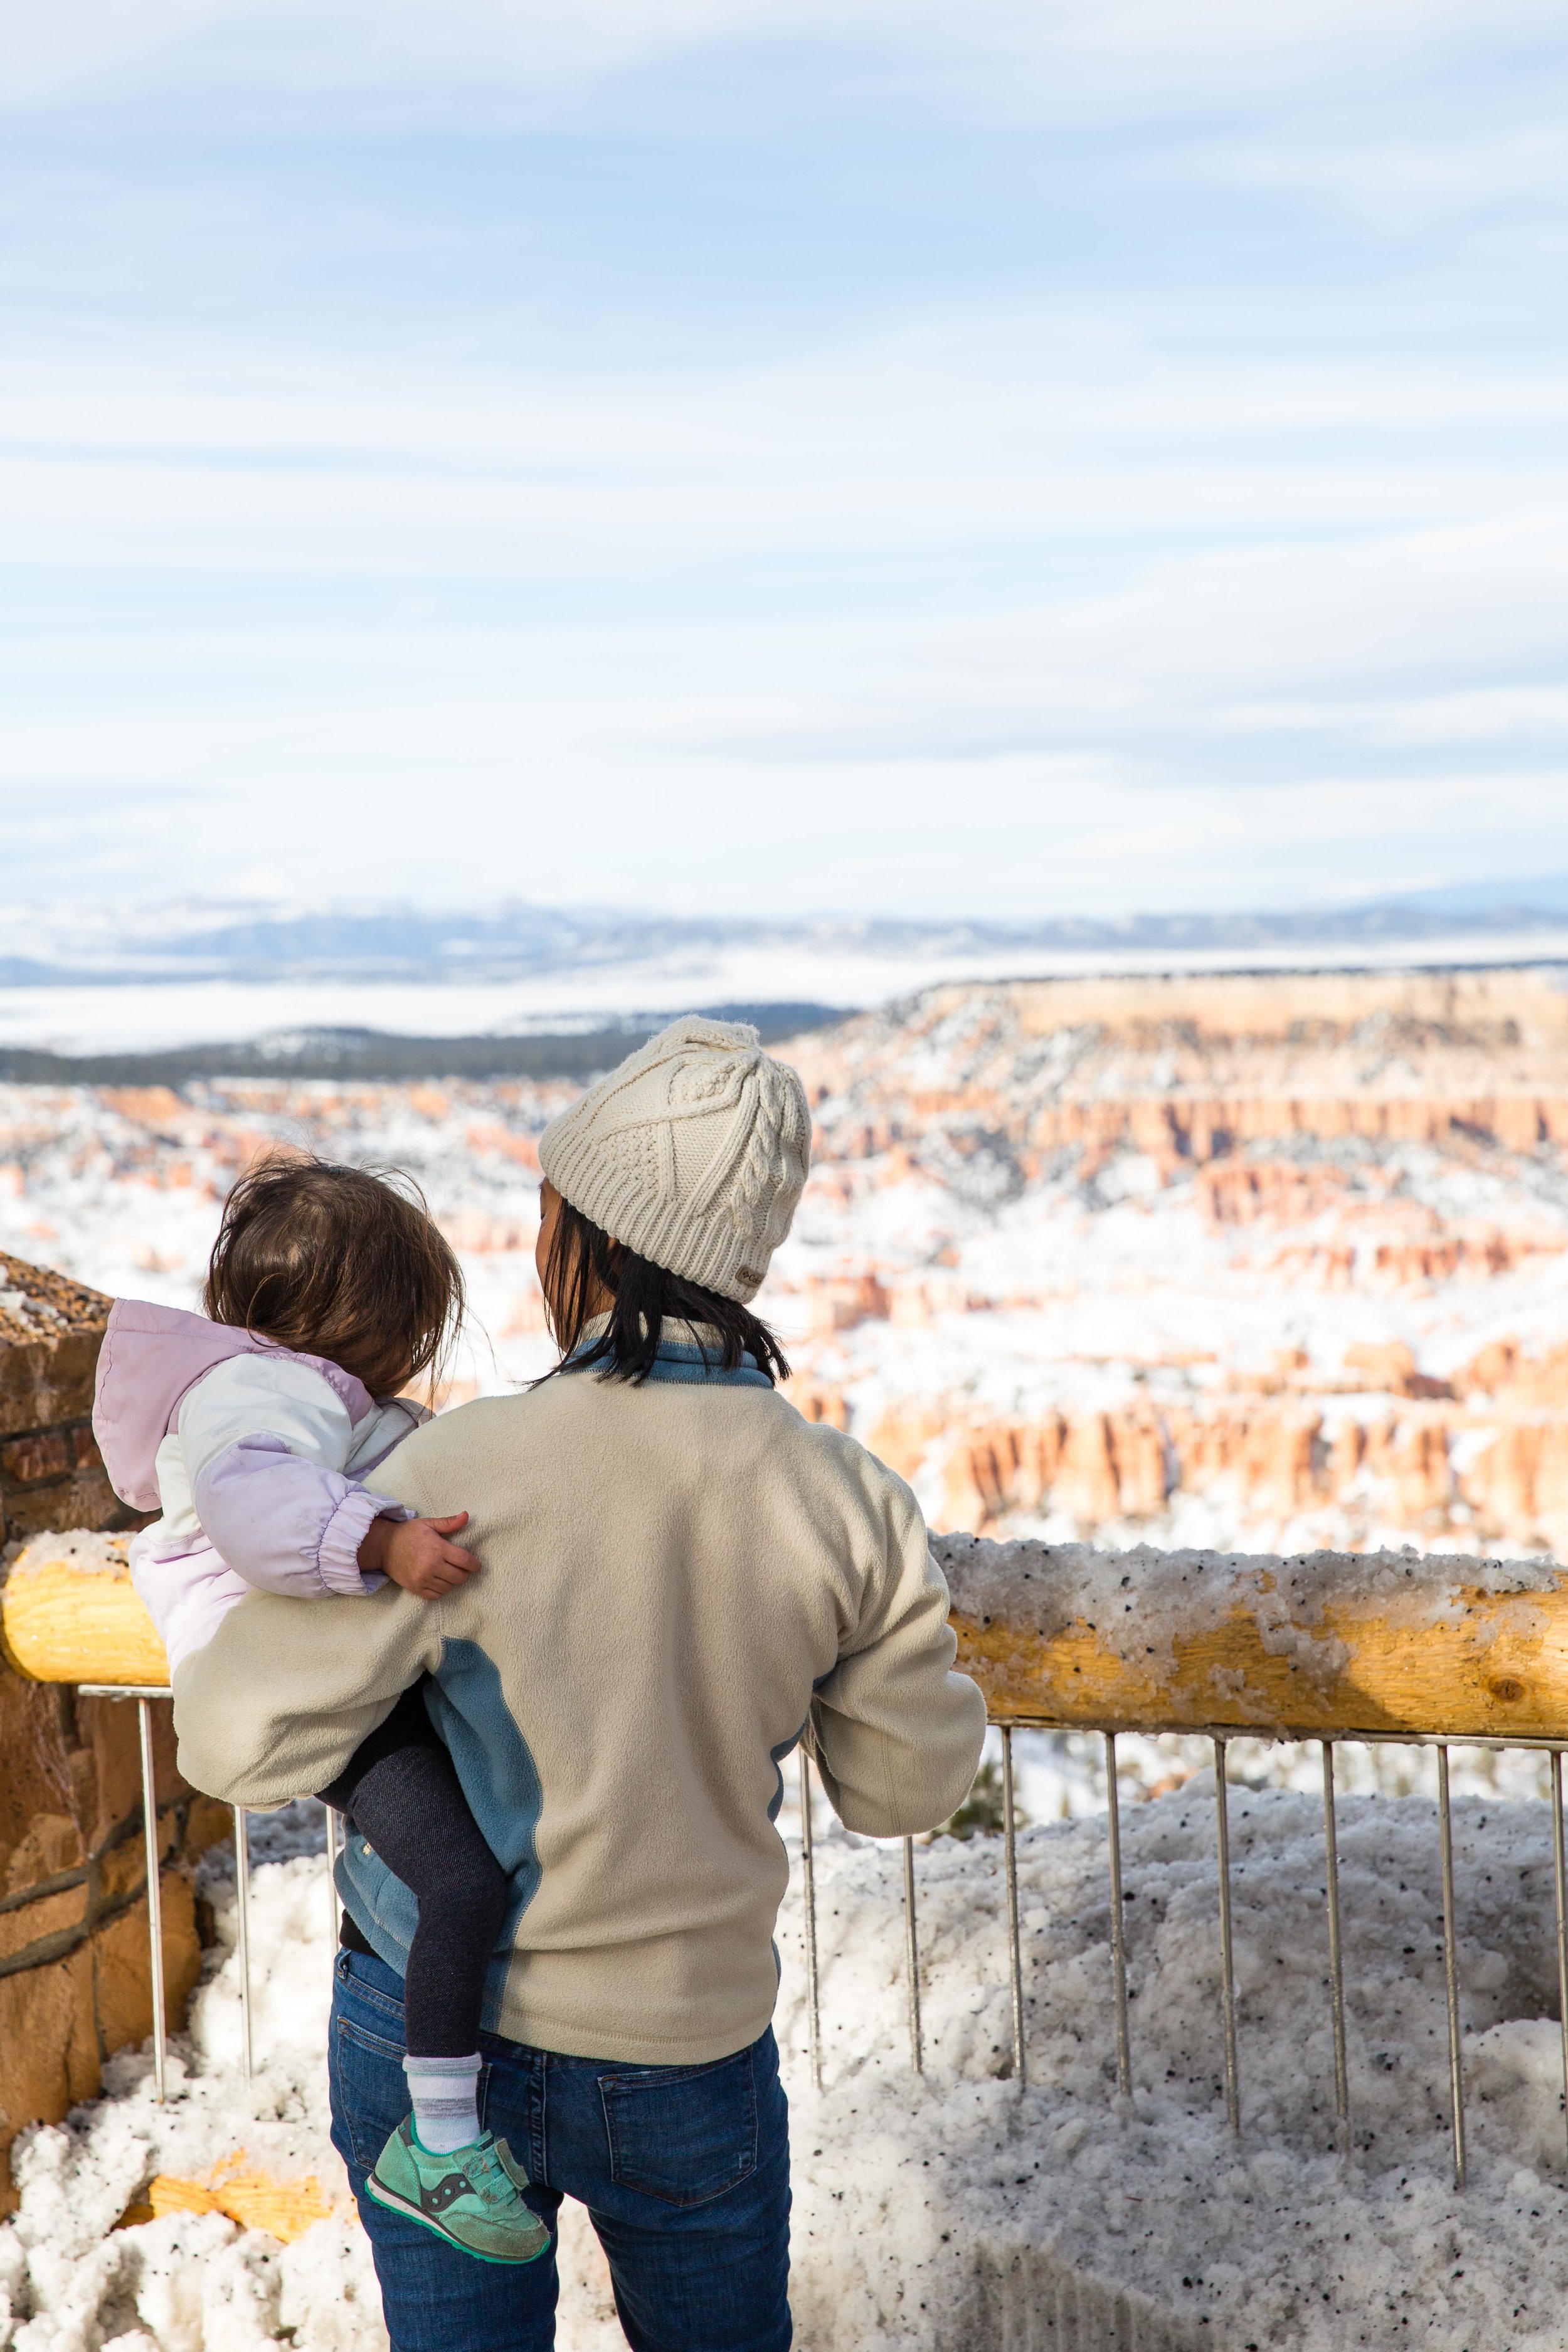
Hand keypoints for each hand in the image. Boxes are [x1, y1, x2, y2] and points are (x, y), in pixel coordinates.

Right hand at [359, 1511, 481, 1599]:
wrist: (383, 1546)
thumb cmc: (408, 1533)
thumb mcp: (428, 1524)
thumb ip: (449, 1523)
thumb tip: (466, 1515)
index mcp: (437, 1549)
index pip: (465, 1561)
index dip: (474, 1565)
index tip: (475, 1565)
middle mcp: (431, 1566)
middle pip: (460, 1577)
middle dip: (464, 1573)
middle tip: (460, 1567)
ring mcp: (423, 1579)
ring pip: (449, 1587)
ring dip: (452, 1581)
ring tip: (447, 1572)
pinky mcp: (415, 1588)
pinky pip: (436, 1595)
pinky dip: (441, 1590)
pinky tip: (438, 1580)